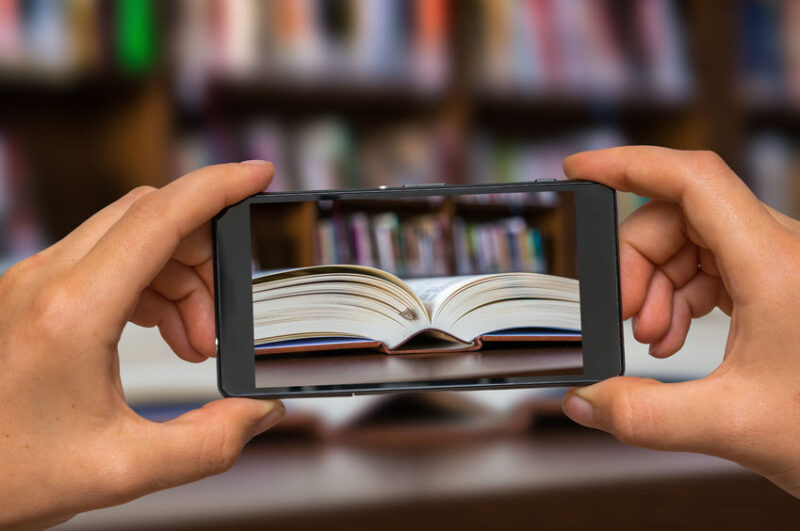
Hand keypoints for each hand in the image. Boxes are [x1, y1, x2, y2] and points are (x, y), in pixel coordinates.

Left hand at [0, 162, 284, 528]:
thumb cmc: (10, 472)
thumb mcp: (124, 470)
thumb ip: (210, 443)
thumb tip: (262, 412)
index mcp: (72, 311)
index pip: (160, 215)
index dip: (218, 187)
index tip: (259, 175)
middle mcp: (47, 280)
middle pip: (151, 218)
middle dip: (205, 255)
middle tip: (221, 322)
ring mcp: (35, 282)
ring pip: (133, 238)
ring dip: (180, 278)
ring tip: (194, 343)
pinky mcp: (33, 293)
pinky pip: (109, 262)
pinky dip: (151, 287)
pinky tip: (164, 334)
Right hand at [560, 146, 799, 496]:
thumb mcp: (733, 426)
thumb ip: (646, 416)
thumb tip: (586, 401)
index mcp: (774, 266)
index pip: (694, 179)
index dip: (629, 163)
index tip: (580, 168)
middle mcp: (780, 250)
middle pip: (678, 216)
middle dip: (636, 262)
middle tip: (625, 316)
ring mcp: (777, 262)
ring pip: (689, 240)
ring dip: (655, 284)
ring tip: (652, 338)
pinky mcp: (774, 280)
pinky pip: (708, 264)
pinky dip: (678, 295)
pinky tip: (671, 336)